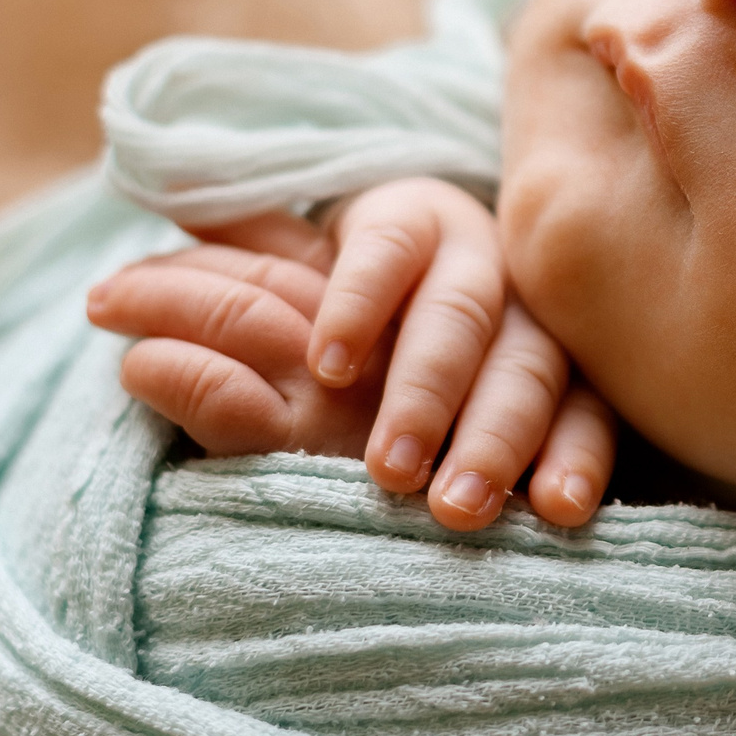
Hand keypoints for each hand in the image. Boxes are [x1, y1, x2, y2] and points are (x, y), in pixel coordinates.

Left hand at [86, 186, 614, 529]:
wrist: (471, 314)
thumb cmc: (361, 298)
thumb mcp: (299, 273)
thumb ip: (237, 256)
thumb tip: (139, 240)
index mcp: (409, 225)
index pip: (383, 248)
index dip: (356, 298)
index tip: (326, 360)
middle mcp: (480, 271)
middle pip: (461, 316)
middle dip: (425, 390)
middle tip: (387, 468)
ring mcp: (538, 333)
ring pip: (532, 371)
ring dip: (497, 439)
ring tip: (455, 510)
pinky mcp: (586, 391)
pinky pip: (597, 420)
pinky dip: (582, 460)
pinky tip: (561, 508)